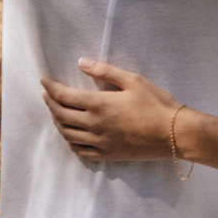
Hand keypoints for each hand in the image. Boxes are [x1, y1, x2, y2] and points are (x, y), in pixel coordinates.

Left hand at [41, 58, 185, 163]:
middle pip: (61, 115)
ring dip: (57, 122)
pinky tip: (70, 136)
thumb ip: (105, 72)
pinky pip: (81, 151)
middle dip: (49, 103)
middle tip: (46, 93)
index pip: (63, 96)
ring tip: (55, 111)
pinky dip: (70, 142)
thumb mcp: (132, 80)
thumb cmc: (157, 104)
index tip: (43, 79)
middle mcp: (94, 125)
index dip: (50, 87)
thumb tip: (82, 63)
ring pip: (67, 134)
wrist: (175, 134)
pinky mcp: (108, 155)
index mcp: (99, 105)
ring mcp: (100, 142)